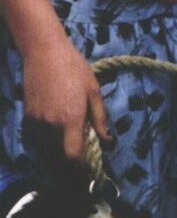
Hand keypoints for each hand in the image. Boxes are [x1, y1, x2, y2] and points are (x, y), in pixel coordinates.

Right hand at [22, 34, 109, 161]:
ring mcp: (37, 120)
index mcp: (71, 119)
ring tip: (68, 133)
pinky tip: (55, 123)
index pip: (73, 155)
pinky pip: (37, 134)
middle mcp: (51, 124)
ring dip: (58, 146)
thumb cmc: (74, 68)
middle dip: (71, 155)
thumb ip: (100, 119)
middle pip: (59, 153)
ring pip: (47, 145)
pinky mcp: (27, 115)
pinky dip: (46, 135)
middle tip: (81, 146)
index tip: (88, 165)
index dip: (81, 165)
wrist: (44, 52)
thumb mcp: (94, 91)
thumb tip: (108, 141)